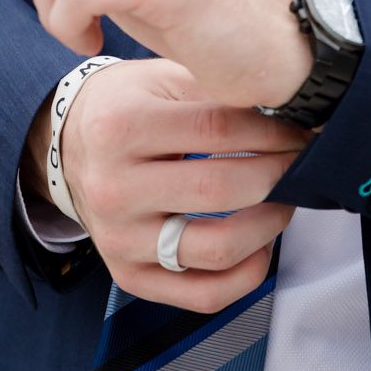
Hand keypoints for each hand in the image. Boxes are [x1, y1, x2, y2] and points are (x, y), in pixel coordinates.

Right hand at [31, 55, 310, 311]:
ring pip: (215, 249)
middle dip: (277, 175)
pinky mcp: (129, 276)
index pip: (216, 129)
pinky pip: (201, 295)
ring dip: (269, 226)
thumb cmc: (128, 104)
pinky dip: (246, 275)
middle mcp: (114, 188)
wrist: (68, 145)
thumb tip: (285, 101)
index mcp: (122, 126)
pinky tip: (261, 246)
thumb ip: (214, 87)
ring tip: (285, 200)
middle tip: (302, 162)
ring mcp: (120, 239)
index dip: (270, 130)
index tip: (301, 129)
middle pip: (218, 190)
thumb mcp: (161, 76)